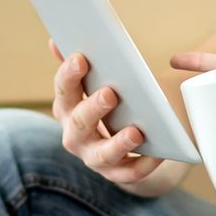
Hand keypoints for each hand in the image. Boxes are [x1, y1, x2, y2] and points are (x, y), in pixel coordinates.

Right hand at [49, 39, 163, 185]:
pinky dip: (144, 165)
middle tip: (111, 93)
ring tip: (136, 132)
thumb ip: (77, 66)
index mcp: (67, 109)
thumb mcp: (92, 86)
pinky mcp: (117, 175)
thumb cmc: (109, 109)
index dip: (69, 75)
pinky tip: (159, 154)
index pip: (63, 91)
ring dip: (118, 144)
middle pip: (79, 123)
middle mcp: (75, 136)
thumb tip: (55, 40)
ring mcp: (94, 158)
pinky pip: (130, 173)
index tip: (81, 58)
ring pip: (102, 155)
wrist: (123, 150)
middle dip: (93, 109)